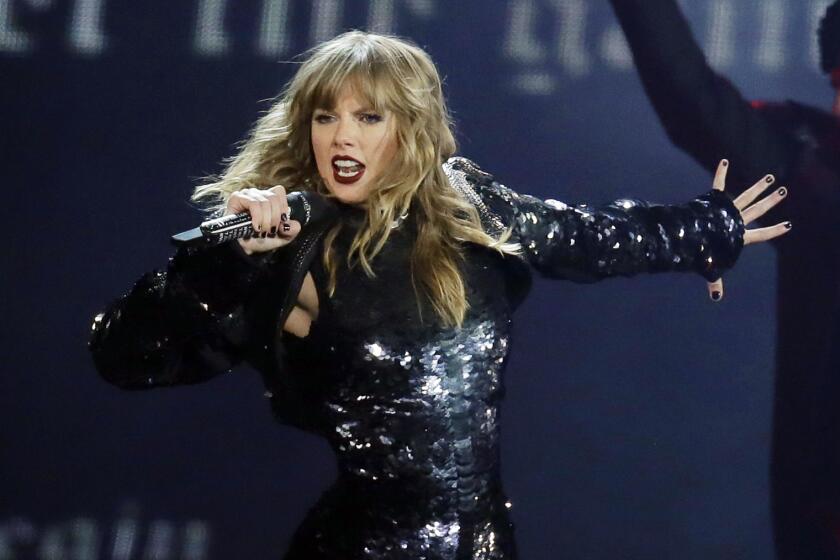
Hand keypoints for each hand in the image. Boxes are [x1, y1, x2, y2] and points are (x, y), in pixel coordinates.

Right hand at [225, 185, 301, 254]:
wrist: (241, 249)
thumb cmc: (259, 240)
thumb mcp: (280, 237)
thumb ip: (291, 231)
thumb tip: (295, 225)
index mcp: (267, 198)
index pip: (279, 191)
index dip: (282, 207)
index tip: (279, 222)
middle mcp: (257, 194)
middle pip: (273, 198)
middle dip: (275, 218)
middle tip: (270, 231)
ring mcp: (246, 195)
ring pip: (265, 201)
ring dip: (266, 220)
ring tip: (261, 231)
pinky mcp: (237, 198)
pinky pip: (253, 203)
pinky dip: (258, 216)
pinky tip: (255, 226)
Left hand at [707, 159, 791, 300]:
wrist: (693, 237)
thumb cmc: (703, 254)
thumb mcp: (712, 269)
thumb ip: (715, 282)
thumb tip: (716, 299)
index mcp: (739, 235)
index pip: (762, 234)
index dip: (775, 230)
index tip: (788, 224)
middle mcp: (737, 220)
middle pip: (758, 210)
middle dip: (771, 201)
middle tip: (783, 191)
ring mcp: (727, 209)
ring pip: (747, 196)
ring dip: (758, 187)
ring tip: (770, 177)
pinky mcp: (715, 200)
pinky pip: (719, 185)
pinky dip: (721, 173)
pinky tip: (724, 161)